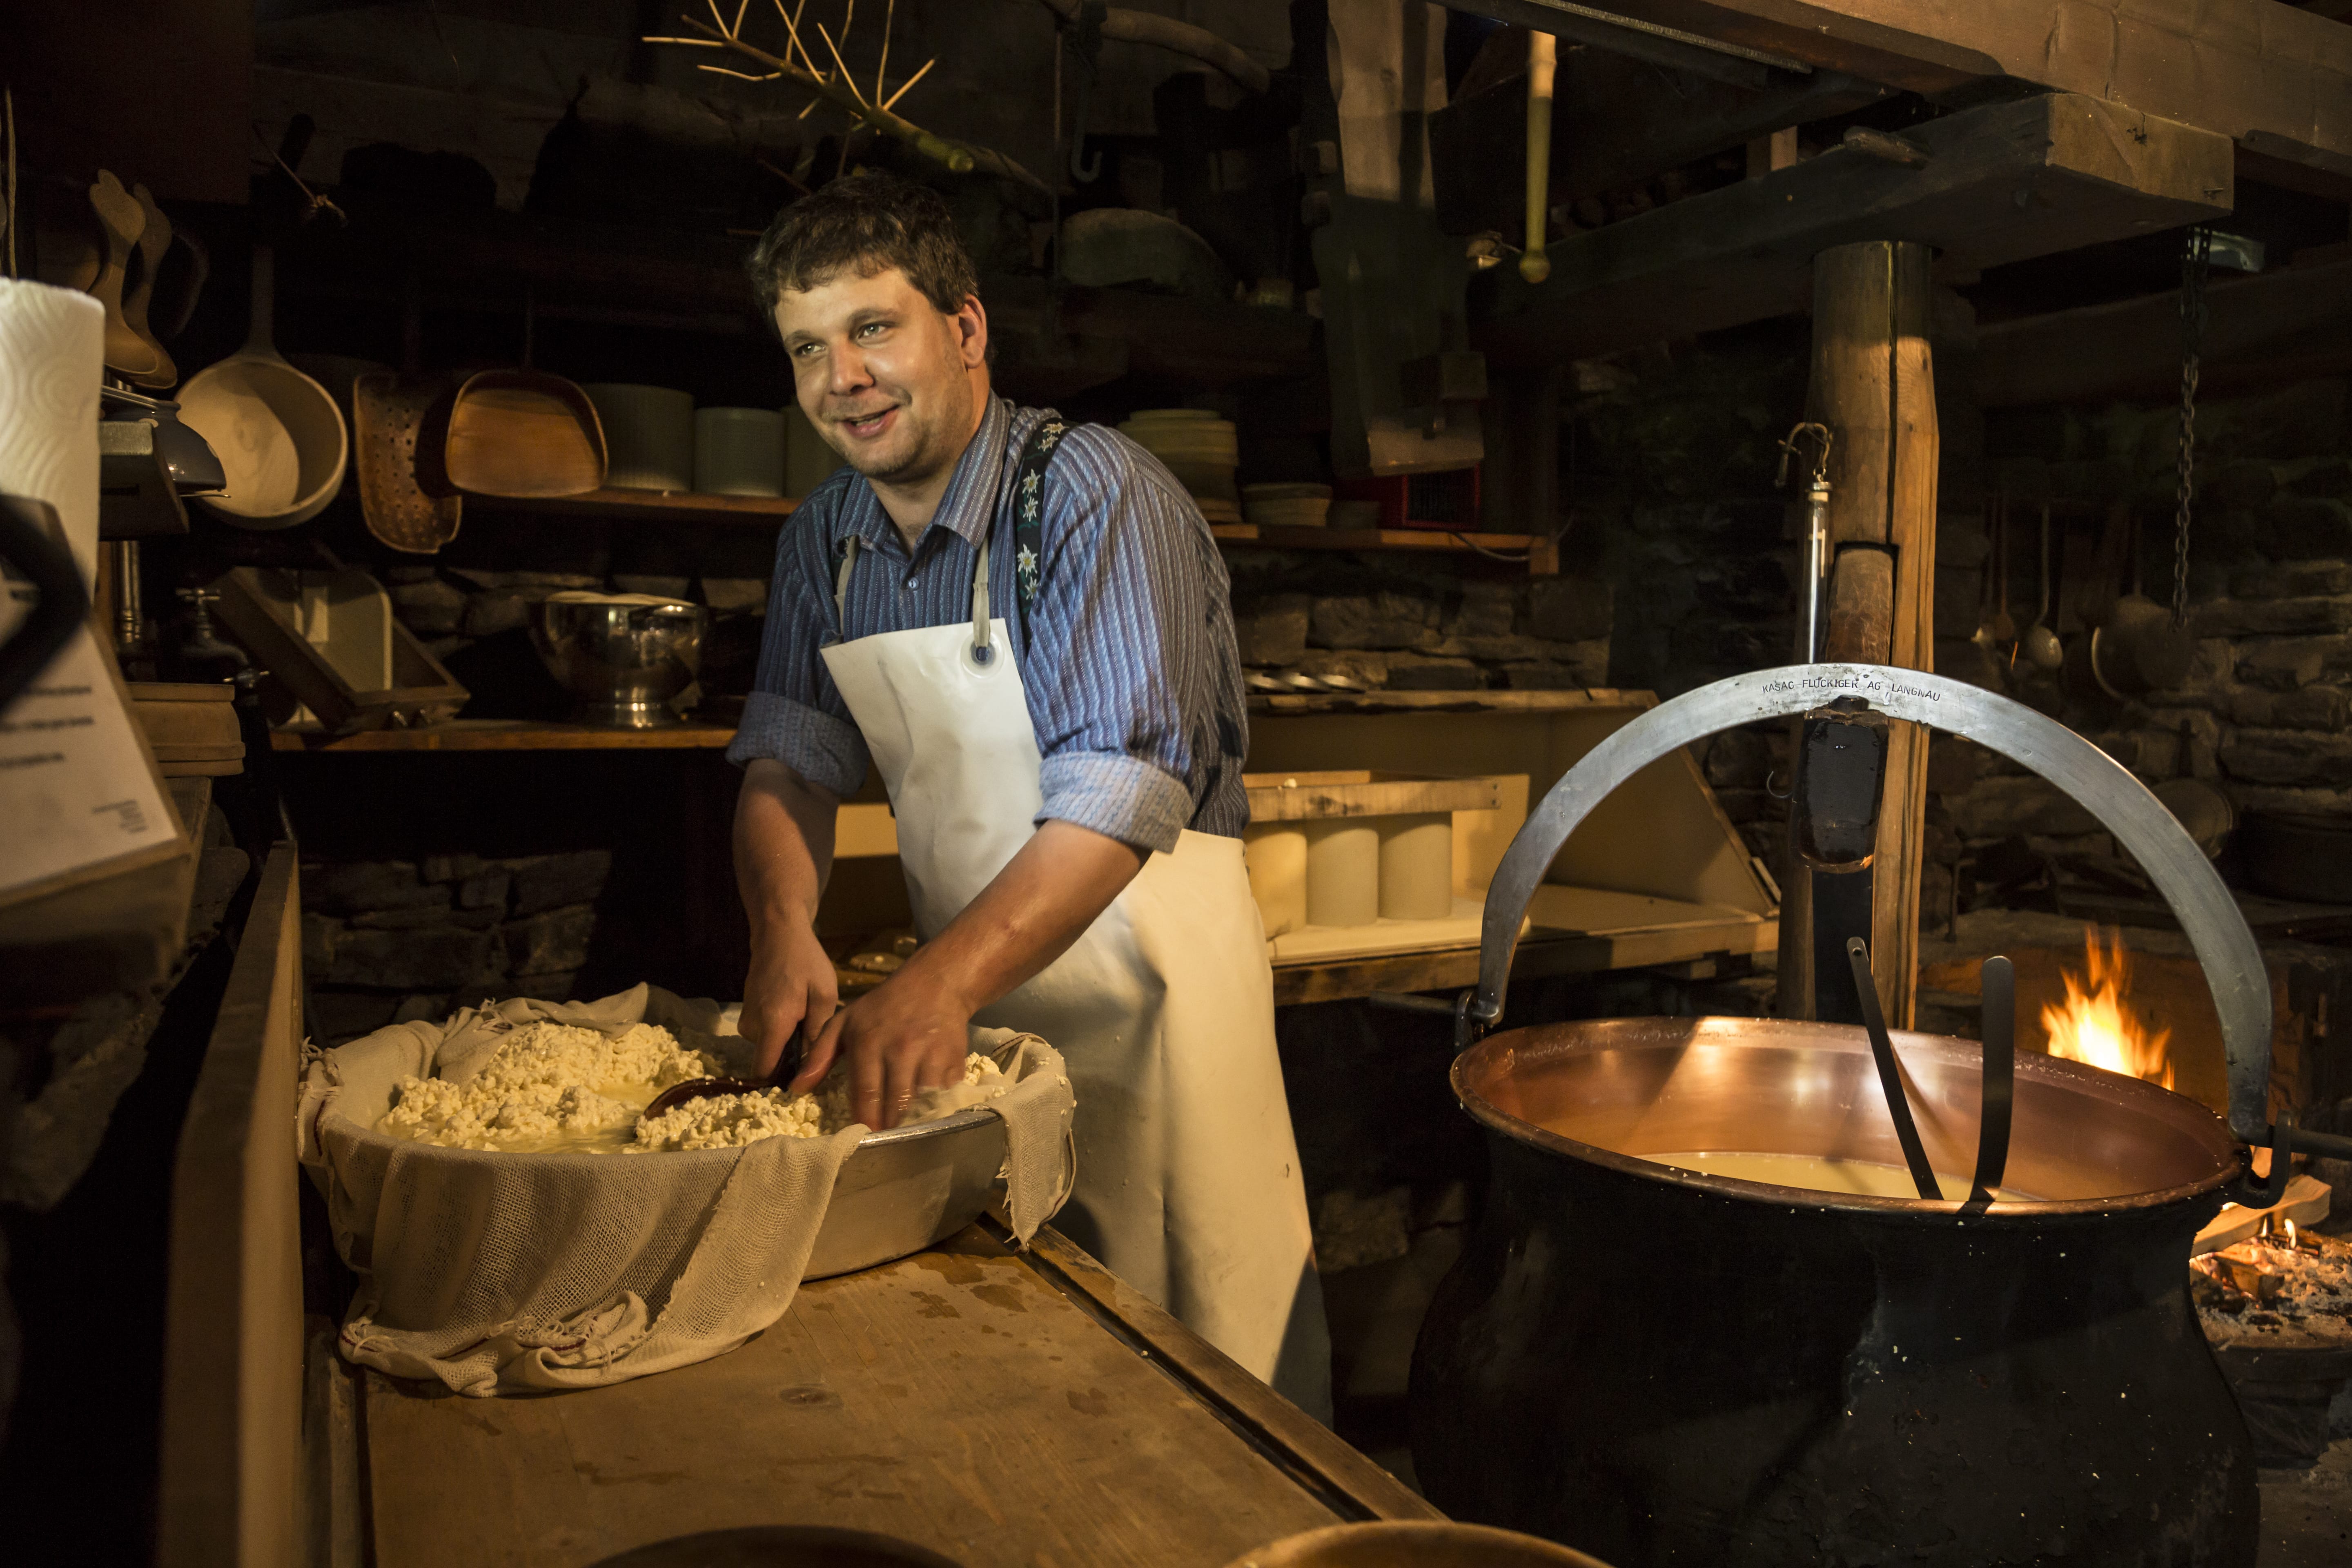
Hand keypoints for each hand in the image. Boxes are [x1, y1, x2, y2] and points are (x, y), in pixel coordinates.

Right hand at [741, 916, 837, 1078]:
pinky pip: (764, 1030)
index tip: (801, 1079)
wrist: (778, 933)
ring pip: (767, 1044)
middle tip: (812, 1036)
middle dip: (789, 1055)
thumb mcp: (823, 995)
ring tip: (805, 1017)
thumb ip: (817, 1033)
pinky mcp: (746, 1009)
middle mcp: (752, 1025)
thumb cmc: (805, 962)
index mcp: (772, 1024)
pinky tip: (794, 1009)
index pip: (764, 1071)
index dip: (780, 1081)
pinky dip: (778, 1026)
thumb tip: (811, 1065)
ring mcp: (746, 1016)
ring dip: (785, 1038)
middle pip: (769, 1058)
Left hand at [792, 959, 971, 1128]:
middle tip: (884, 1139)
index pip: (866, 1092)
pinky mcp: (955, 1059)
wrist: (936, 982)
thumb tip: (797, 1088)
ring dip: (914, 1121)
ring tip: (905, 1130)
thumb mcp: (844, 1022)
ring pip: (923, 1103)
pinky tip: (928, 1113)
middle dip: (889, 1126)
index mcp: (869, 1041)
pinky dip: (937, 1108)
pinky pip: (946, 1094)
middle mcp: (901, 1049)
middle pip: (896, 1103)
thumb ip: (819, 1055)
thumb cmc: (884, 1006)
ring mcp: (932, 1054)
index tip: (861, 1135)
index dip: (864, 1120)